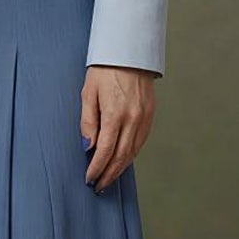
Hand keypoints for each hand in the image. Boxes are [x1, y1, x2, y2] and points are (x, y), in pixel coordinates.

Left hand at [81, 65, 156, 192]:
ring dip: (121, 168)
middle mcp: (133, 119)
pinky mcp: (150, 115)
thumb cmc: (104, 70)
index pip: (106, 150)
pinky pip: (141, 141)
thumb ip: (88, 122)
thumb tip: (88, 147)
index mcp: (115, 114)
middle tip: (99, 186)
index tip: (89, 178)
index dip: (97, 168)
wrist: (129, 52)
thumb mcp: (88, 93)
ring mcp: (144, 118)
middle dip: (109, 174)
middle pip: (122, 156)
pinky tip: (122, 161)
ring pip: (133, 151)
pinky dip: (131, 154)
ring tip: (109, 178)